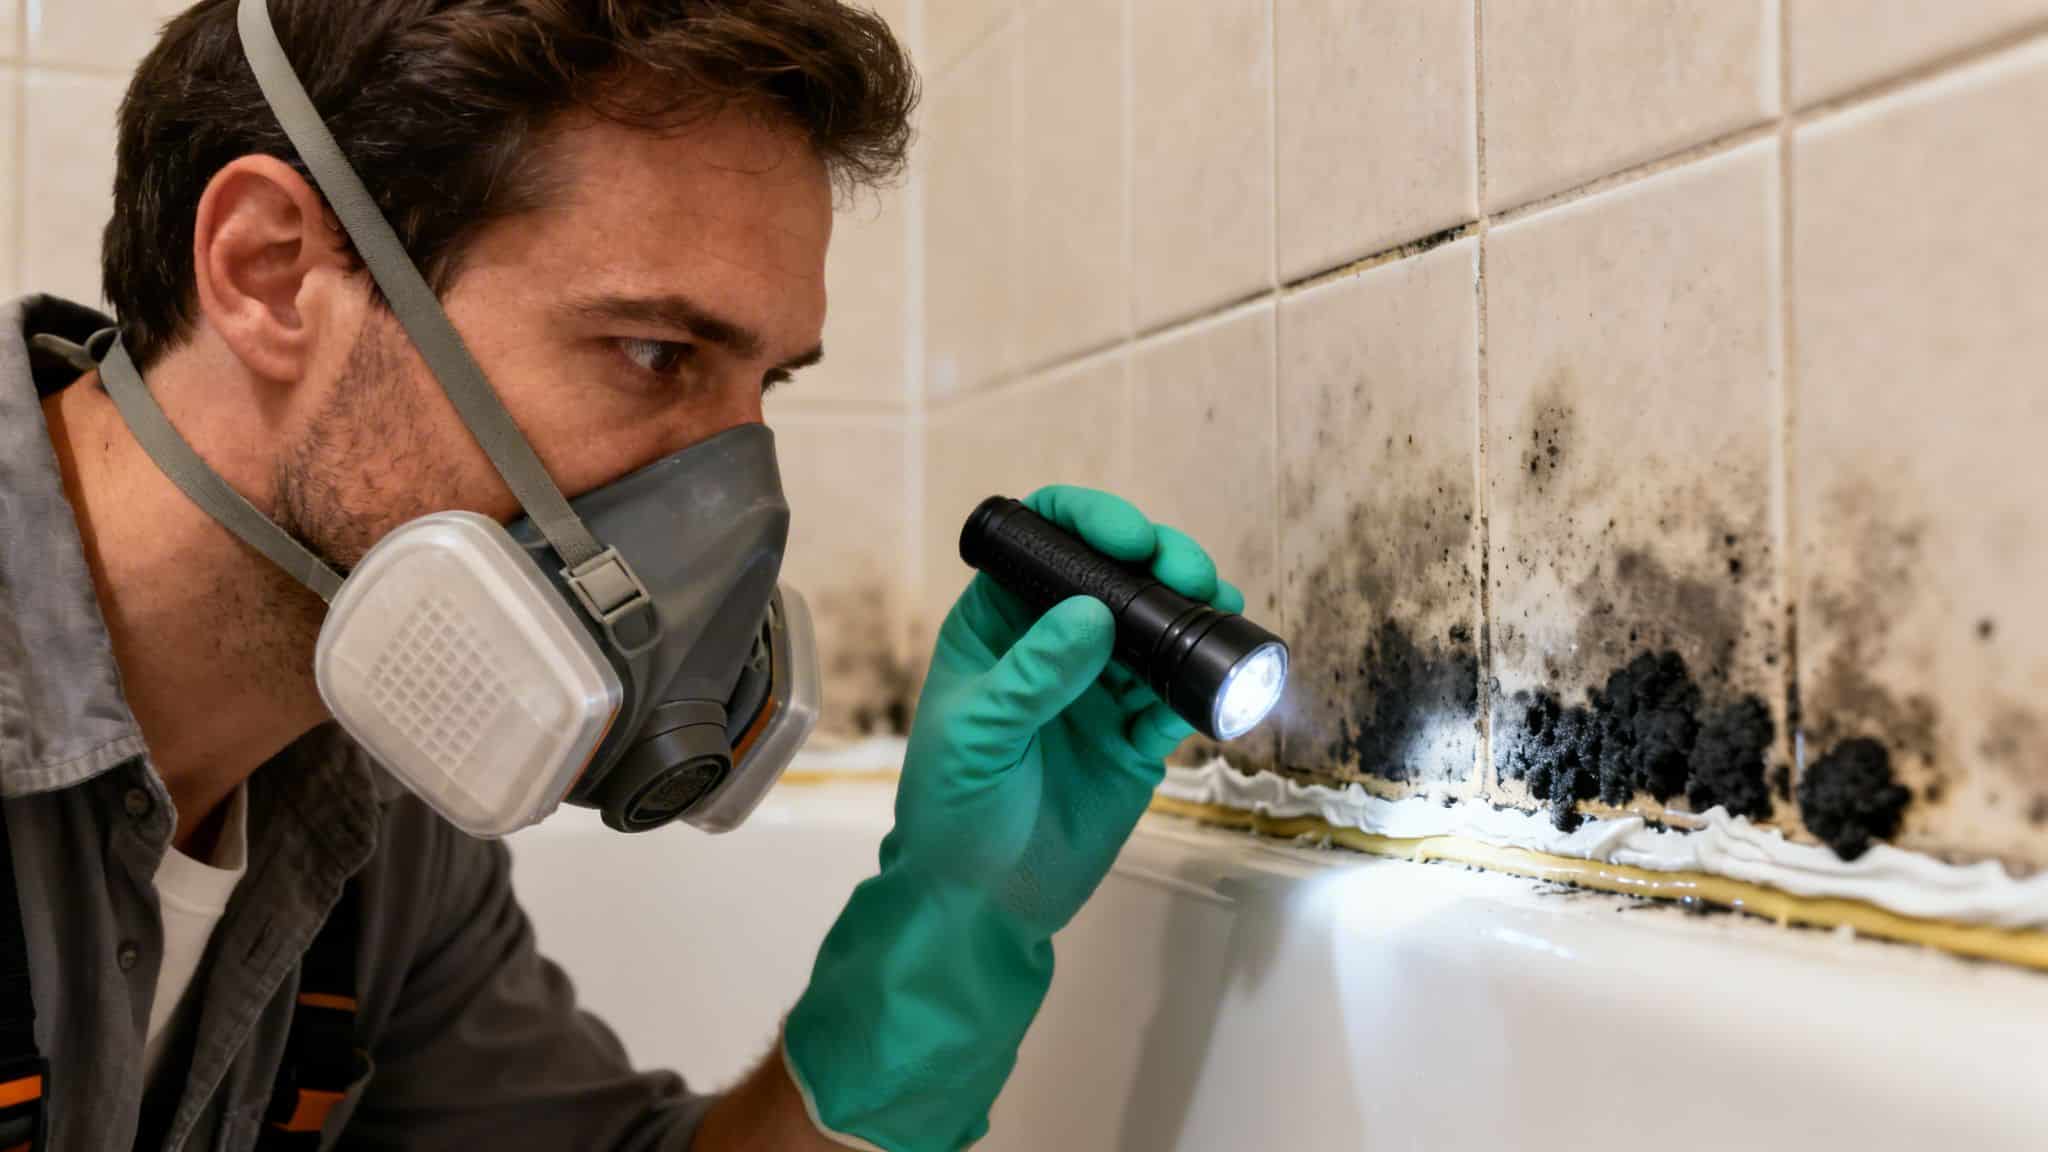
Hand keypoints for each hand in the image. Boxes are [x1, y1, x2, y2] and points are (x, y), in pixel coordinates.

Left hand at [784, 486, 1241, 1151]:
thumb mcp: (977, 735)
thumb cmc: (953, 812)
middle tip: (1193, 577)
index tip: (1133, 540)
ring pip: (1160, 626)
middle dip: (1163, 562)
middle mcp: (1055, 643)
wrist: (983, 903)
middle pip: (1118, 574)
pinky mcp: (1138, 735)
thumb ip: (1032, 676)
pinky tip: (1208, 692)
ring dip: (1194, 614)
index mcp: (1000, 623)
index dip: (1092, 523)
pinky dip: (1200, 687)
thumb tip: (1092, 615)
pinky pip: (1180, 695)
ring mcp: (1101, 688)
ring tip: (1221, 611)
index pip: (1047, 543)